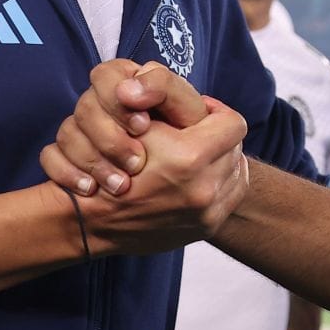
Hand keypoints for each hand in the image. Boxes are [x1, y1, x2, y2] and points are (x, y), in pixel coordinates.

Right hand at [41, 64, 249, 255]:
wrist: (93, 221)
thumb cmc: (110, 165)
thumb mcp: (137, 124)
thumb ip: (170, 101)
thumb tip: (201, 101)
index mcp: (190, 158)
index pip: (232, 122)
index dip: (215, 112)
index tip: (200, 113)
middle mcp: (204, 189)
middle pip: (236, 147)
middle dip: (217, 137)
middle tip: (197, 133)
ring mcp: (207, 213)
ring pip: (236, 171)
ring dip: (220, 160)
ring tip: (197, 155)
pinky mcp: (206, 228)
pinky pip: (231, 195)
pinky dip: (220, 183)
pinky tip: (199, 176)